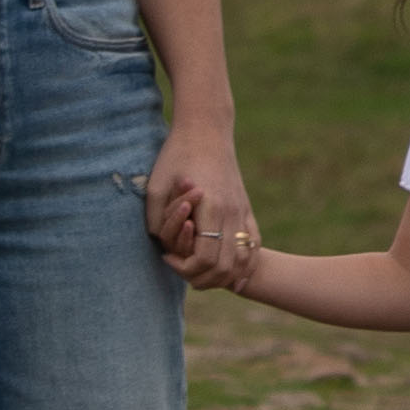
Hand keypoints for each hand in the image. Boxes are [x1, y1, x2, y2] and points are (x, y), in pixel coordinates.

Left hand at [148, 136, 258, 286]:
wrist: (206, 130)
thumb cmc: (176, 155)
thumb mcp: (155, 186)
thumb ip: (156, 221)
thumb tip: (162, 246)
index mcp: (210, 207)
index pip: (205, 257)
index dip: (185, 268)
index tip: (167, 258)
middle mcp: (231, 212)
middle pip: (226, 265)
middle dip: (203, 278)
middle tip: (182, 270)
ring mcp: (243, 211)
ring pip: (244, 259)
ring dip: (225, 276)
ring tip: (203, 273)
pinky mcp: (247, 209)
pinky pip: (254, 245)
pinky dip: (245, 264)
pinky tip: (232, 274)